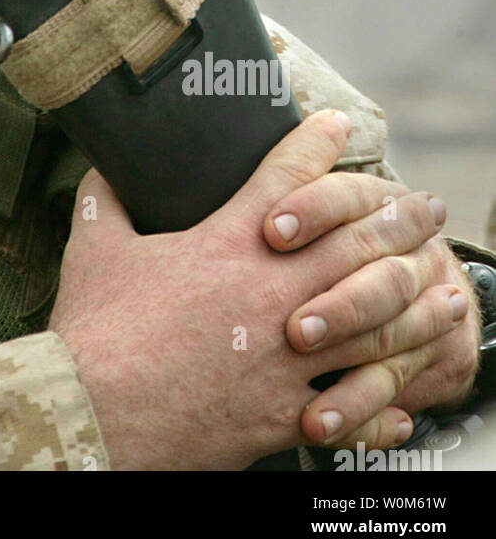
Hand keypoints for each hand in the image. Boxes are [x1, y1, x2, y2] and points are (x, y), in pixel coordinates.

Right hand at [49, 110, 433, 469]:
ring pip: (374, 327)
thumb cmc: (94, 327)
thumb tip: (102, 170)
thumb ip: (104, 201)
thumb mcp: (93, 248)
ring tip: (444, 294)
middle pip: (356, 246)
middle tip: (426, 208)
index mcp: (226, 244)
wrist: (94, 411)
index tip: (338, 125)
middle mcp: (271, 293)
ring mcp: (285, 357)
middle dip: (398, 221)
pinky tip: (402, 406)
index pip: (285, 179)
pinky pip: (350, 410)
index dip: (316, 144)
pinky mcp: (284, 413)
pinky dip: (383, 408)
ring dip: (418, 308)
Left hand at [263, 172, 482, 439]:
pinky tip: (318, 423)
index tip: (270, 230)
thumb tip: (302, 123)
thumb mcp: (309, 201)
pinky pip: (390, 392)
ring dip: (347, 357)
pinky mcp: (419, 364)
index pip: (348, 196)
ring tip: (302, 376)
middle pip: (378, 272)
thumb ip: (290, 167)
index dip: (312, 208)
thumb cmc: (330, 240)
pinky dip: (356, 412)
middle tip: (293, 327)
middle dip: (337, 300)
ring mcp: (418, 312)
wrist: (420, 296)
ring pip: (390, 334)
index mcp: (373, 206)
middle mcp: (403, 255)